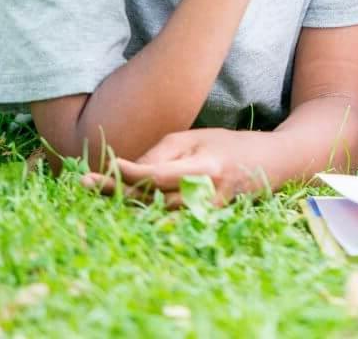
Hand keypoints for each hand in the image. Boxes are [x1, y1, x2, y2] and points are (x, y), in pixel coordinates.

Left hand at [80, 128, 273, 206]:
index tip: (104, 166)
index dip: (128, 174)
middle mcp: (204, 195)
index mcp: (204, 169)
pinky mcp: (207, 220)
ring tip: (93, 188)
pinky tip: (121, 201)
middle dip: (115, 190)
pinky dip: (145, 209)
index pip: (158, 176)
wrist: (275, 162)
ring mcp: (206, 212)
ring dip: (125, 201)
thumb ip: (163, 153)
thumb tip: (130, 172)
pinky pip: (168, 216)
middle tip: (82, 182)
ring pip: (156, 211)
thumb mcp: (197, 138)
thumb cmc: (231, 144)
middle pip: (151, 198)